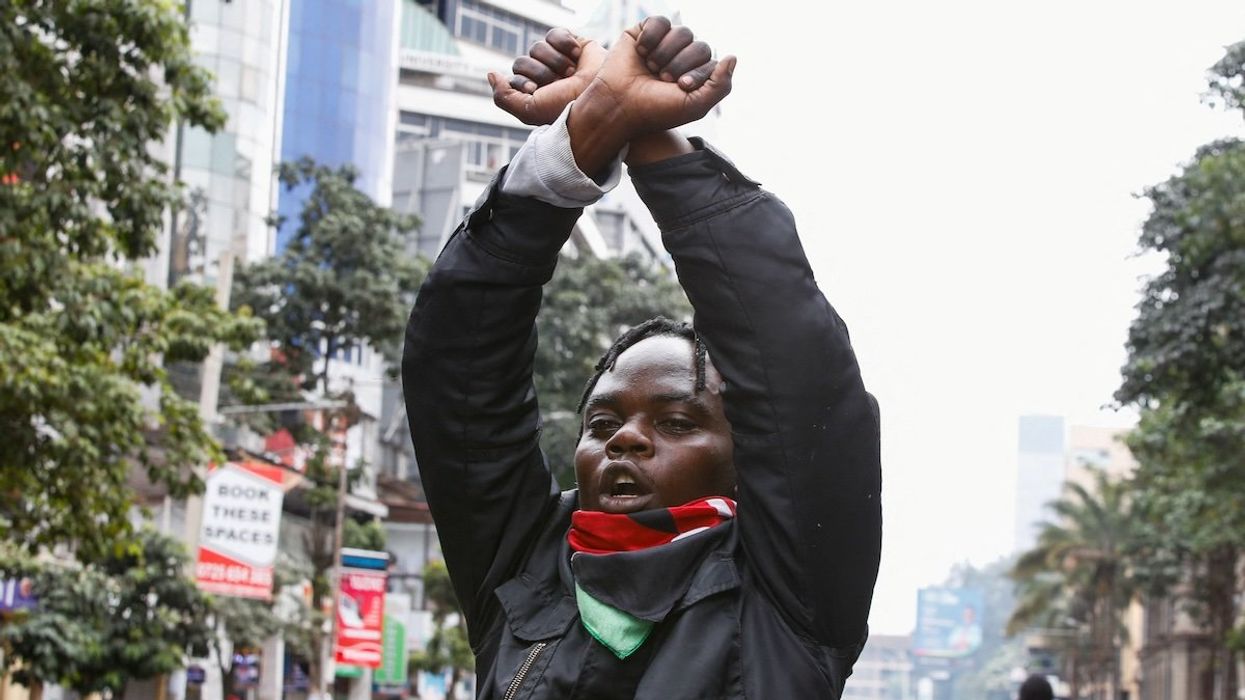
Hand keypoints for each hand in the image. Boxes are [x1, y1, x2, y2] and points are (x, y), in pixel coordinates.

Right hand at [489, 20, 728, 127]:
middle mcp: (681, 58)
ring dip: (665, 53)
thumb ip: (721, 85)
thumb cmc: (655, 110)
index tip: (679, 87)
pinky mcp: (644, 33)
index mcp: (695, 75)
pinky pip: (660, 22)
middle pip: (698, 45)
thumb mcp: (695, 106)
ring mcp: (663, 45)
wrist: (619, 106)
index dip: (697, 72)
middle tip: (663, 79)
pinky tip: (641, 52)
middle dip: (680, 63)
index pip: (710, 61)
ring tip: (651, 67)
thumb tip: (733, 56)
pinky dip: (651, 37)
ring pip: (681, 32)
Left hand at [489, 29, 603, 125]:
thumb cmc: (569, 106)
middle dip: (540, 72)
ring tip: (571, 71)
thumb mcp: (530, 111)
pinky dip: (563, 42)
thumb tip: (490, 73)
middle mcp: (544, 77)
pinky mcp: (571, 44)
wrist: (605, 94)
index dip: (525, 82)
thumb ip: (503, 97)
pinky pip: (554, 34)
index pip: (514, 78)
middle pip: (523, 61)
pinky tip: (576, 54)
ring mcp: (557, 60)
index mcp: (534, 94)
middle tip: (559, 82)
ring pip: (537, 47)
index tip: (539, 91)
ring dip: (553, 60)